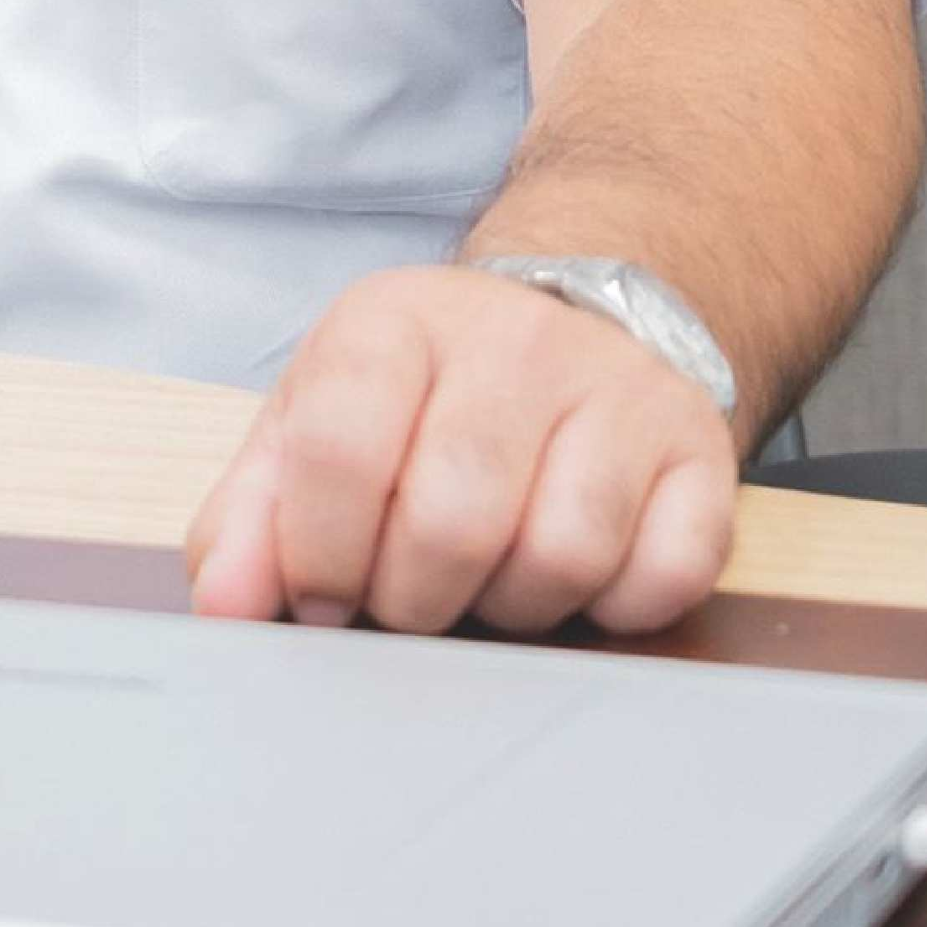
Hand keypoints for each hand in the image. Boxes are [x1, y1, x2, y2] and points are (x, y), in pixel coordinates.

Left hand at [183, 263, 737, 637]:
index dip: (321, 554)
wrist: (577, 319)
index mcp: (395, 323)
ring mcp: (617, 392)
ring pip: (559, 558)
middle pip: (451, 521)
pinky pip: (663, 577)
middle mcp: (513, 340)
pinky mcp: (701, 452)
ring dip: (513, 606)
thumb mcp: (316, 421)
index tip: (326, 593)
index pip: (338, 449)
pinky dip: (616, 608)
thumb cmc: (425, 394)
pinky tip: (581, 575)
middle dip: (414, 598)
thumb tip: (225, 604)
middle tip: (410, 594)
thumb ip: (250, 516)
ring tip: (491, 574)